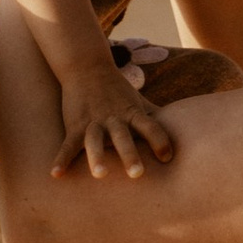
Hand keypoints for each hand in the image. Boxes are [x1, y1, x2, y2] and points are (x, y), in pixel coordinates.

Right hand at [55, 52, 179, 180]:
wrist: (87, 67)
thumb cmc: (118, 91)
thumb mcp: (139, 102)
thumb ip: (157, 118)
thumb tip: (186, 128)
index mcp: (133, 114)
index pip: (151, 127)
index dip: (160, 141)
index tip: (167, 158)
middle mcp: (115, 119)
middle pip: (123, 137)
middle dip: (129, 155)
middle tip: (137, 174)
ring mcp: (94, 122)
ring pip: (95, 141)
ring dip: (96, 157)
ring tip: (100, 175)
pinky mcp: (75, 125)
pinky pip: (68, 145)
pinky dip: (62, 159)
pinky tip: (56, 175)